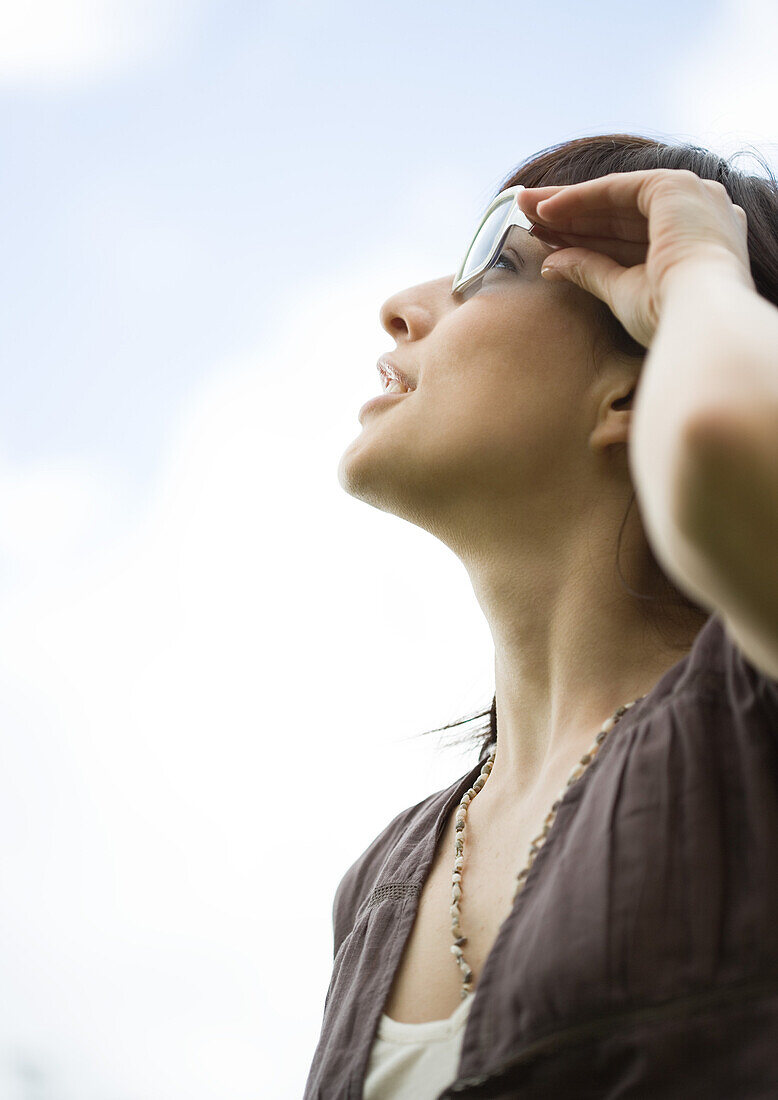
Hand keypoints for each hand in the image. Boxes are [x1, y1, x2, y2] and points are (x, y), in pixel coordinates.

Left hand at [516, 168, 755, 348]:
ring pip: (615, 198)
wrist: (698, 321)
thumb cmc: (669, 320)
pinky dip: (578, 197)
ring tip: (526, 210)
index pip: (629, 237)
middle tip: (529, 218)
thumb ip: (591, 271)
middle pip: (620, 214)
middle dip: (571, 217)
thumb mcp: (624, 293)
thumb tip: (552, 265)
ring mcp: (691, 197)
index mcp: (697, 245)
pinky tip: (545, 208)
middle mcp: (700, 215)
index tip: (548, 242)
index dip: (585, 238)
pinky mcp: (674, 187)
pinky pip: (616, 188)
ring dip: (568, 205)